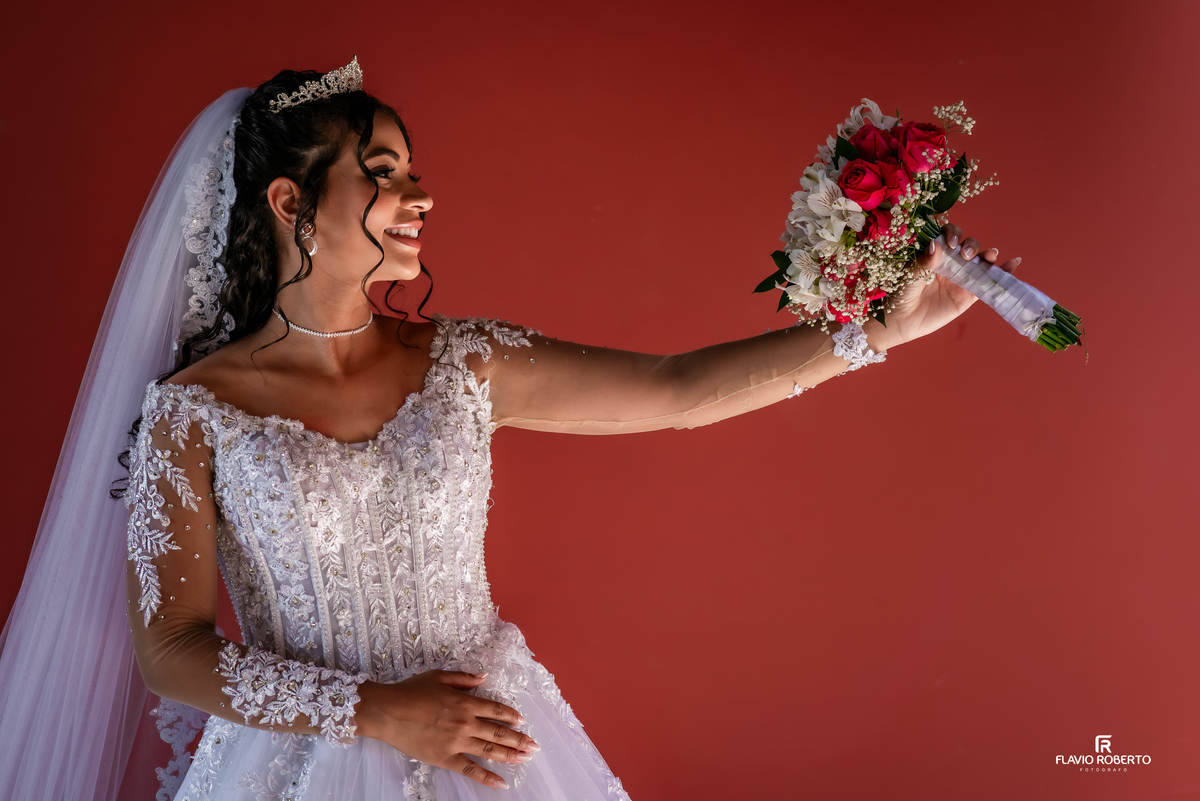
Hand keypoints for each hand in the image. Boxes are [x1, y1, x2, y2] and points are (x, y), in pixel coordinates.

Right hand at [354, 669, 538, 789]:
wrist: (388, 712)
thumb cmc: (411, 691)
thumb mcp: (439, 676)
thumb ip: (464, 678)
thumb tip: (484, 678)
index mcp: (466, 702)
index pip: (496, 709)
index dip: (512, 715)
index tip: (522, 721)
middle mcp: (466, 722)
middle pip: (499, 732)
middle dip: (519, 739)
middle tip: (535, 745)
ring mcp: (457, 742)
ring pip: (490, 751)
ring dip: (511, 755)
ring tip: (526, 758)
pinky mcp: (446, 758)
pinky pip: (471, 769)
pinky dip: (488, 777)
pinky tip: (502, 783)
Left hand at [882, 223, 1021, 345]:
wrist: (902, 323)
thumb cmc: (901, 296)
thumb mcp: (909, 277)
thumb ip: (924, 262)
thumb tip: (936, 245)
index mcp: (935, 254)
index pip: (949, 235)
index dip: (953, 234)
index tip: (950, 244)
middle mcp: (951, 263)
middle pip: (968, 246)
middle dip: (972, 246)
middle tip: (966, 256)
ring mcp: (961, 278)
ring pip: (981, 261)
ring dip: (988, 255)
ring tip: (991, 255)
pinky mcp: (969, 295)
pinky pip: (987, 282)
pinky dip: (1002, 272)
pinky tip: (1014, 263)